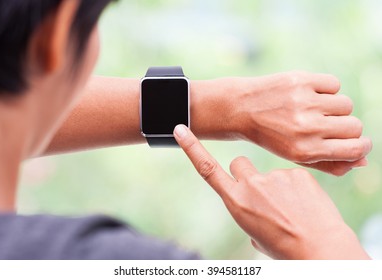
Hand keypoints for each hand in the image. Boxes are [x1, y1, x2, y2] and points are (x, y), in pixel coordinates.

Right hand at [174, 125, 369, 258]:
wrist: (321, 250)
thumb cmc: (286, 248)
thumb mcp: (255, 234)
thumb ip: (248, 212)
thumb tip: (255, 204)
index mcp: (236, 202)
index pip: (207, 170)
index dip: (192, 148)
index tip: (180, 129)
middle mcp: (252, 185)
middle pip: (239, 163)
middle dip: (246, 174)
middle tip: (265, 195)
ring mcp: (275, 176)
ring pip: (270, 174)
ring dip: (278, 187)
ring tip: (293, 209)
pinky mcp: (298, 173)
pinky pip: (293, 175)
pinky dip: (298, 188)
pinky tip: (306, 204)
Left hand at [193, 71, 371, 175]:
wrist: (240, 109)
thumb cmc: (271, 136)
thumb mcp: (295, 156)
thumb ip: (329, 163)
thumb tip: (362, 161)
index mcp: (304, 150)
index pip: (355, 149)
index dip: (362, 146)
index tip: (358, 143)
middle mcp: (305, 127)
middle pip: (354, 126)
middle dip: (347, 128)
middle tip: (329, 126)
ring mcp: (303, 102)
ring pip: (346, 105)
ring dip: (335, 108)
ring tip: (315, 110)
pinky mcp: (300, 80)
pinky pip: (334, 84)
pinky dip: (326, 90)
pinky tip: (309, 95)